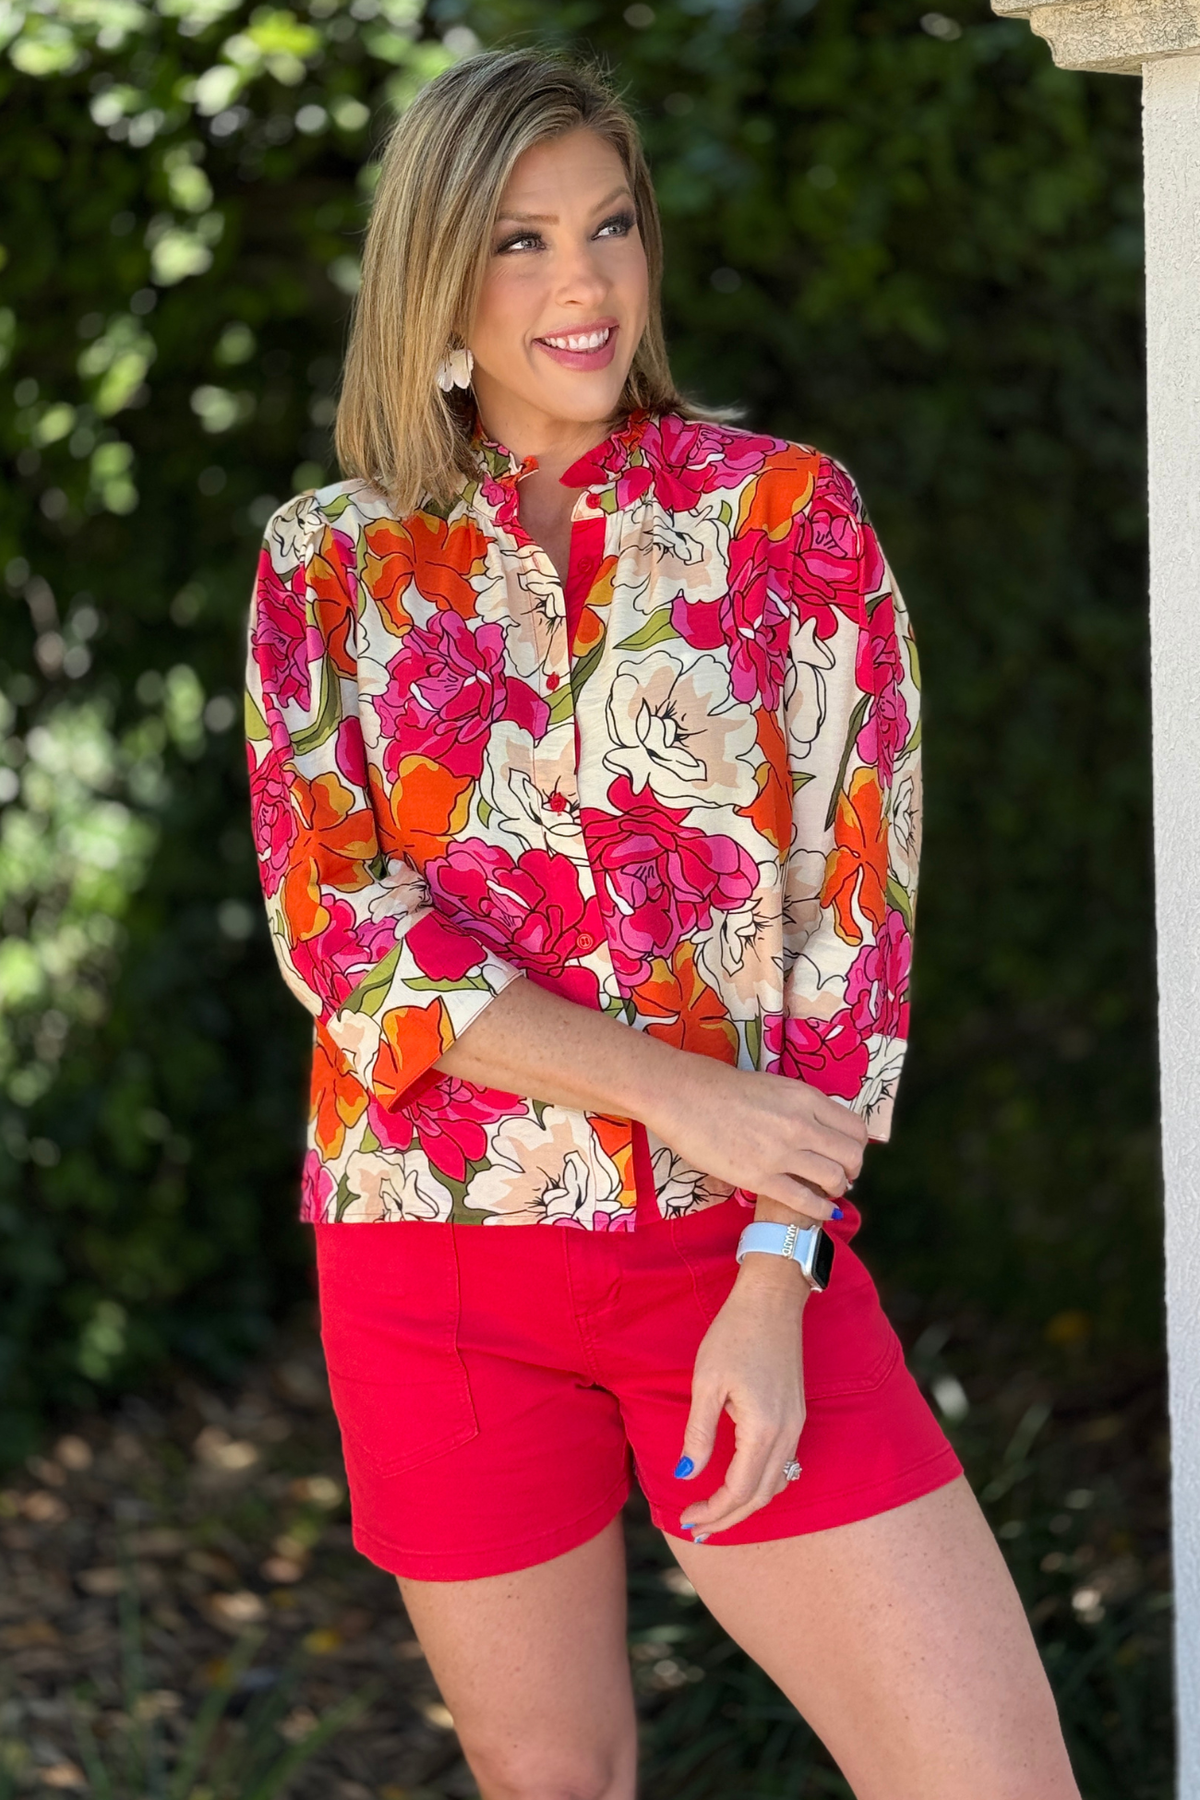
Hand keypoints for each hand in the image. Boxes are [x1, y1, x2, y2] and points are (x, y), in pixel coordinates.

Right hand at [644, 1056, 866, 1224]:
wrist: (684, 1096)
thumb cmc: (722, 1087)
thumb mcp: (774, 1086)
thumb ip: (800, 1106)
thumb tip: (817, 1125)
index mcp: (806, 1097)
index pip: (855, 1128)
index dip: (857, 1145)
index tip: (848, 1153)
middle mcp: (801, 1125)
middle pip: (851, 1156)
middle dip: (852, 1170)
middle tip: (843, 1175)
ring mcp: (782, 1153)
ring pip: (834, 1179)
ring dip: (837, 1189)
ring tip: (829, 1191)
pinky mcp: (760, 1177)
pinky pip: (805, 1200)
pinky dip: (820, 1209)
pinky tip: (823, 1210)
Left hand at [675, 1255, 807, 1540]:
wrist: (772, 1300)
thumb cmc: (734, 1334)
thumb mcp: (706, 1382)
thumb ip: (699, 1433)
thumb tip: (687, 1474)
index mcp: (763, 1428)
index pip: (739, 1489)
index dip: (713, 1511)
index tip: (687, 1518)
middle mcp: (787, 1433)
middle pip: (761, 1496)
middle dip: (729, 1518)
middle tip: (698, 1530)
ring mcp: (796, 1425)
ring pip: (776, 1484)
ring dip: (746, 1505)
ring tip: (716, 1516)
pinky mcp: (796, 1415)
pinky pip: (784, 1465)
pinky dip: (762, 1485)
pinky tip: (742, 1485)